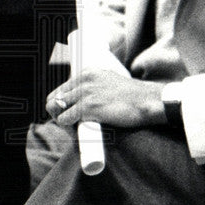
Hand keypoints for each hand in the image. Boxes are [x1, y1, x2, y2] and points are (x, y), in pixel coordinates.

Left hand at [46, 69, 165, 128]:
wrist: (149, 101)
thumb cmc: (135, 98)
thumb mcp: (112, 83)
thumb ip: (96, 88)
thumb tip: (84, 102)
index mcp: (89, 73)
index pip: (62, 89)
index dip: (64, 105)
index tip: (73, 114)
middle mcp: (84, 80)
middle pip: (54, 98)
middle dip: (58, 113)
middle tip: (72, 124)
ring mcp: (85, 93)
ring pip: (55, 108)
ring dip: (62, 121)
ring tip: (75, 129)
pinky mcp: (88, 107)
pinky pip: (64, 120)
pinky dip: (69, 129)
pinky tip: (81, 130)